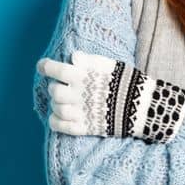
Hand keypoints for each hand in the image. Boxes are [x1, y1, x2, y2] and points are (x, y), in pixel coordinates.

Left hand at [36, 51, 184, 143]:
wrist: (141, 107)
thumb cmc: (126, 82)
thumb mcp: (110, 64)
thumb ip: (89, 60)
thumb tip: (73, 57)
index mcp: (83, 77)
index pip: (56, 70)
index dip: (45, 66)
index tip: (43, 65)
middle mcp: (78, 95)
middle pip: (54, 91)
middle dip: (54, 87)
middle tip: (62, 86)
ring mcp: (80, 113)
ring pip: (56, 108)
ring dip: (56, 104)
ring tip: (64, 101)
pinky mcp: (83, 128)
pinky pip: (59, 126)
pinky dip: (55, 120)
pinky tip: (60, 115)